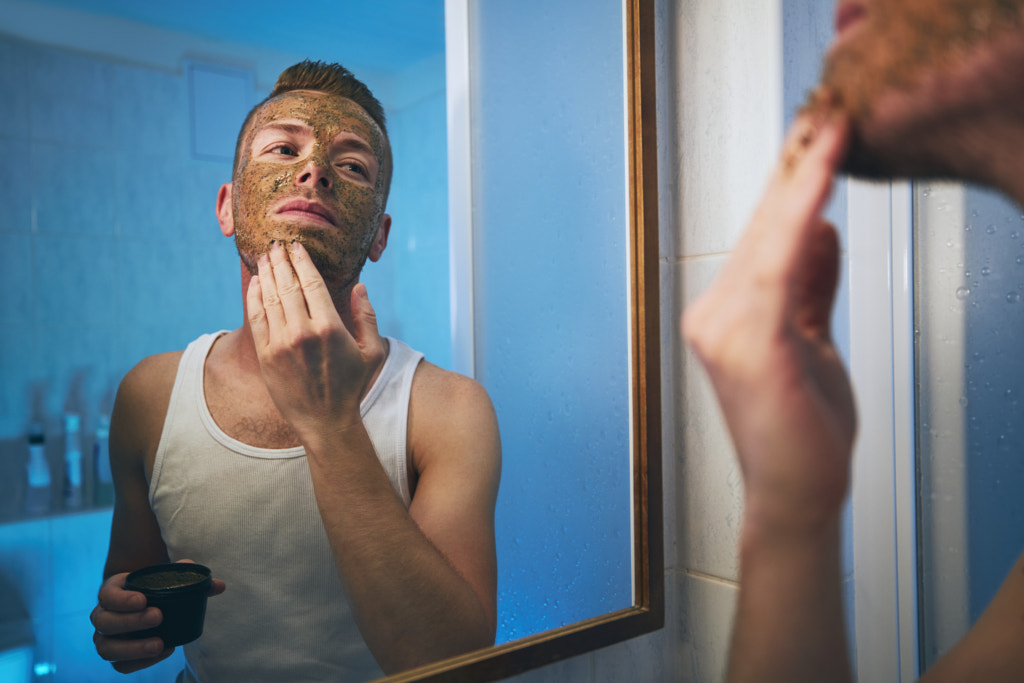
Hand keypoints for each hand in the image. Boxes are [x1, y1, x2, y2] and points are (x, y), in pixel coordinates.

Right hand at [90, 560, 224, 672]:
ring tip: (160, 644)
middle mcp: (103, 615)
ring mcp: (105, 638)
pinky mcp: (116, 656)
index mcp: (112, 591)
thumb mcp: (168, 578)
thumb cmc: (156, 588)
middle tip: (159, 617)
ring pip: (106, 648)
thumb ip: (190, 578)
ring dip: (132, 648)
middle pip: (104, 622)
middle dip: (130, 622)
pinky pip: (119, 666)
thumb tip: (218, 585)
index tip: (144, 599)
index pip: (106, 595)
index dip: (121, 599)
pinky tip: (163, 651)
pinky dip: (139, 662)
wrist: (148, 605)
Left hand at [246, 240, 385, 444]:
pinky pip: (257, 318)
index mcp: (330, 327)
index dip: (302, 261)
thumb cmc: (352, 386)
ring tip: (265, 258)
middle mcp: (303, 332)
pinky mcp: (266, 356)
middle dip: (281, 261)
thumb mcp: (373, 352)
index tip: (296, 246)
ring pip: (270, 298)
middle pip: (288, 285)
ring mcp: (281, 344)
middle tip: (276, 244)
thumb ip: (367, 316)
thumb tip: (360, 287)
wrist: (325, 421)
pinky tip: (256, 283)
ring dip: (266, 274)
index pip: (311, 283)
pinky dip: (255, 297)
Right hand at [682, 110, 855, 537]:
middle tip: (823, 118)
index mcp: (723, 315)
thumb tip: (817, 230)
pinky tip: (819, 187)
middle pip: (759, 230)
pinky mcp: (748, 343)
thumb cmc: (801, 431)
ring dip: (801, 183)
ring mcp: (722, 329)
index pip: (760, 239)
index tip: (811, 142)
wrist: (794, 494)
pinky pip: (779, 268)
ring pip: (767, 240)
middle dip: (794, 170)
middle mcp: (712, 316)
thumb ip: (809, 286)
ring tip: (828, 135)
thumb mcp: (810, 342)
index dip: (787, 187)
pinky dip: (800, 221)